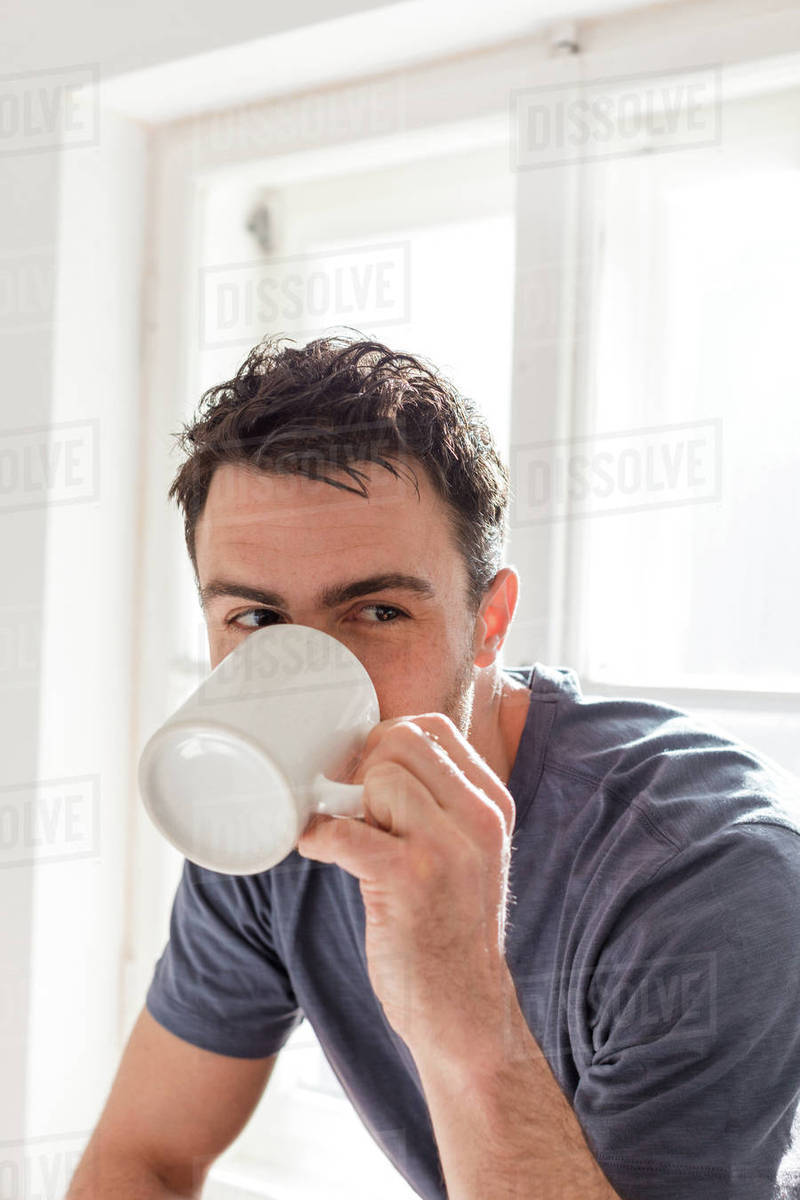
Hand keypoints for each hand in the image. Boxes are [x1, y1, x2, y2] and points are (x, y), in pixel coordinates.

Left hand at [296, 714, 515, 1049]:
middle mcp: (478, 818)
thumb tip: (370, 759)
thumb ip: (438, 805)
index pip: (433, 728)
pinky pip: (346, 831)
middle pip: (401, 741)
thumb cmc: (451, 929)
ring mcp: (447, 849)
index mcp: (492, 804)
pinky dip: (318, 836)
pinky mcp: (410, 881)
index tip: (365, 773)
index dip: (386, 739)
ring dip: (345, 802)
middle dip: (362, 766)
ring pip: (378, 777)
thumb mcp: (468, 853)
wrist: (466, 1012)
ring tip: (343, 835)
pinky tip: (315, 848)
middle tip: (349, 806)